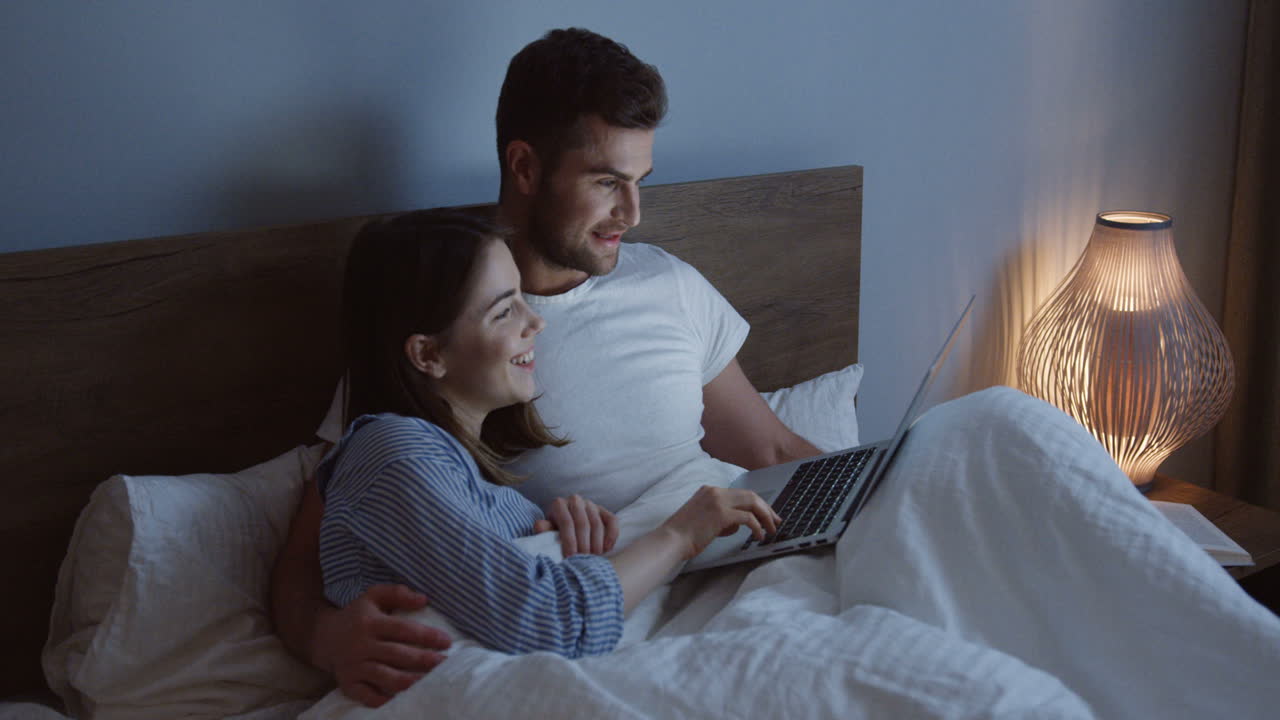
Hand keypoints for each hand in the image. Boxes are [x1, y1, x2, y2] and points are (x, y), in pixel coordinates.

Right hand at [315, 584, 451, 707]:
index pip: (402, 630)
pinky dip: (383, 699)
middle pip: (396, 655)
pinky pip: (366, 695)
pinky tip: (401, 699)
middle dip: (423, 660)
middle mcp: (361, 645)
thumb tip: (423, 599)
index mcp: (370, 623)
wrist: (324, 637)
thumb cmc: (358, 615)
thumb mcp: (374, 596)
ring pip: (384, 676)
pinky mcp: (348, 683)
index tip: (447, 641)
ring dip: (408, 681)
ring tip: (429, 683)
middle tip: (445, 664)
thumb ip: (398, 593)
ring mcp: (354, 666)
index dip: (426, 636)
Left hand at [533, 494, 619, 555]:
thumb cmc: (555, 530)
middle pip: (583, 524)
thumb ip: (544, 529)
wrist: (567, 524)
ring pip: (597, 524)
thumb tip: (540, 526)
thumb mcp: (547, 530)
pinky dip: (611, 535)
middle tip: (583, 559)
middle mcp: (576, 501)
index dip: (569, 541)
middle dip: (583, 544)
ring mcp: (591, 505)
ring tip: (593, 557)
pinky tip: (607, 549)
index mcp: (559, 504)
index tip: (570, 557)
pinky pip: (612, 521)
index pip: (566, 523)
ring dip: (596, 543)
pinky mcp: (604, 511)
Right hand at [661, 485, 781, 560]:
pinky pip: (748, 518)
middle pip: (750, 495)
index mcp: (709, 491)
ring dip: (765, 517)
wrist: (671, 540)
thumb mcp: (704, 520)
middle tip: (776, 521)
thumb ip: (721, 518)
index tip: (766, 515)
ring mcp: (718, 501)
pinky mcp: (721, 514)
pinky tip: (758, 536)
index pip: (740, 493)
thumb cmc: (684, 535)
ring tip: (771, 530)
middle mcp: (715, 491)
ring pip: (752, 503)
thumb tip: (737, 525)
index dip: (757, 504)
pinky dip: (757, 527)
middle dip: (766, 509)